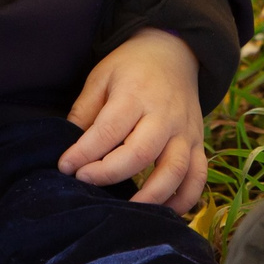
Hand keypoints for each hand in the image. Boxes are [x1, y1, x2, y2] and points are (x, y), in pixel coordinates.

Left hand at [60, 28, 205, 212]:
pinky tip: (164, 212)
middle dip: (110, 173)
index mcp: (136, 94)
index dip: (85, 152)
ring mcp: (185, 130)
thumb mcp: (101, 76)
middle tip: (85, 182)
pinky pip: (199, 176)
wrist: (174, 52)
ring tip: (126, 210)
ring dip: (151, 196)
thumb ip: (85, 111)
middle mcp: (164, 114)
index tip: (65, 167)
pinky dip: (185, 199)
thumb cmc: (130, 67)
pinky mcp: (198, 143)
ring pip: (175, 169)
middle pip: (141, 152)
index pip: (109, 129)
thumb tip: (70, 149)